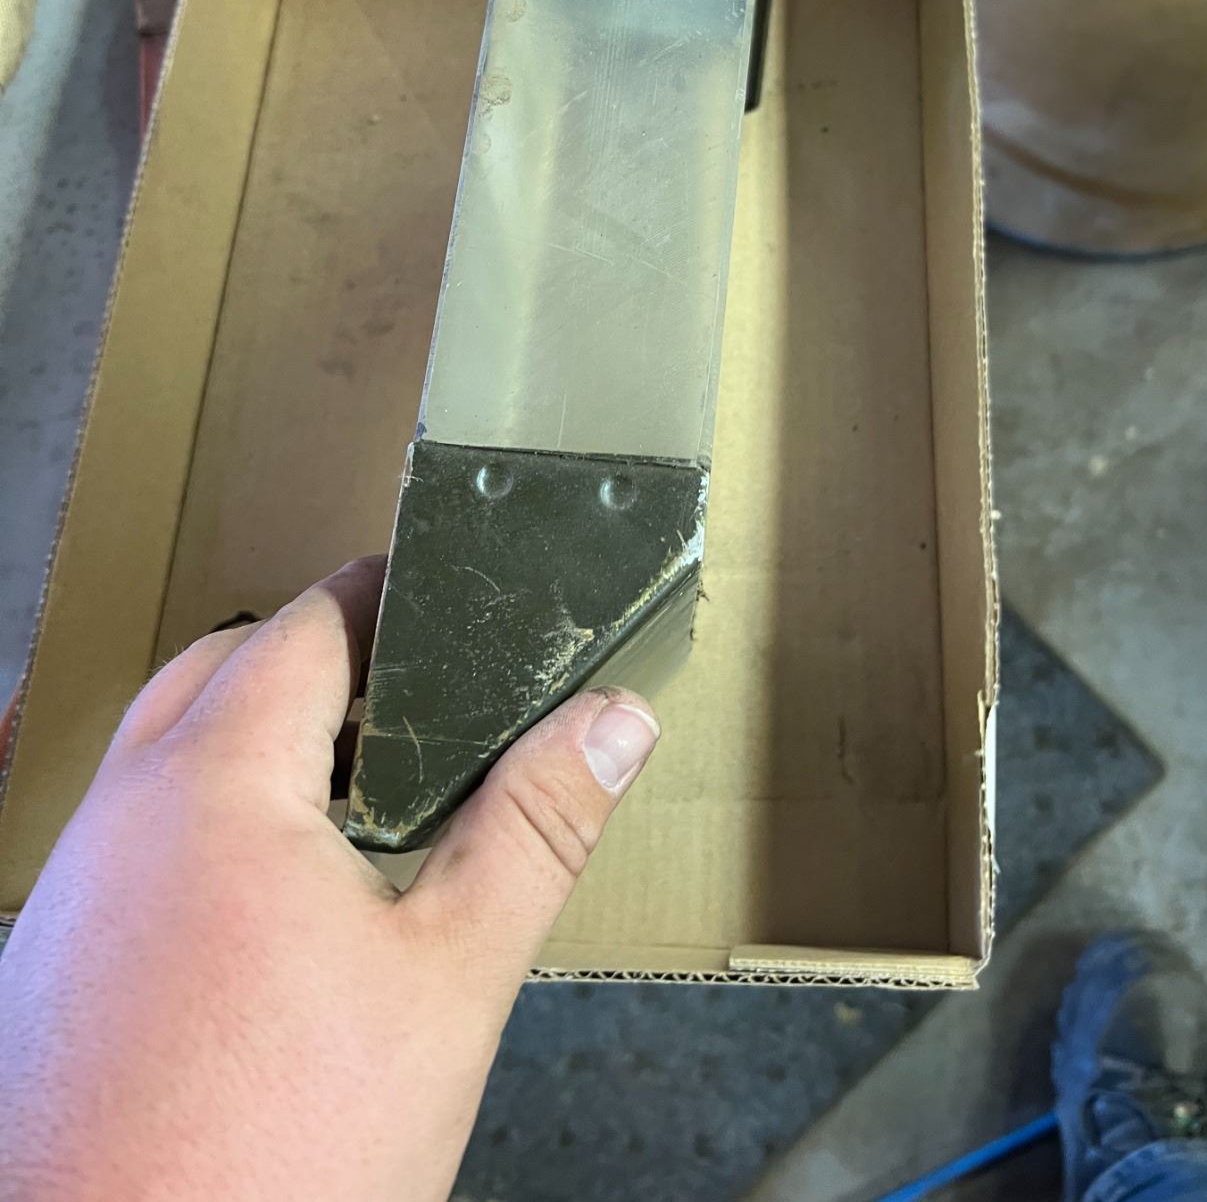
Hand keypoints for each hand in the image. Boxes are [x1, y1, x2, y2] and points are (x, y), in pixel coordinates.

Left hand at [0, 557, 659, 1200]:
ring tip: (356, 796)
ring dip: (253, 739)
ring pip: (164, 752)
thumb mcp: (448, 978)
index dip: (383, 597)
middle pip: (221, 669)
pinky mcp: (51, 958)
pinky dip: (203, 819)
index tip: (446, 598)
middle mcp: (122, 809)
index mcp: (218, 779)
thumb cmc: (273, 1153)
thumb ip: (534, 829)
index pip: (307, 624)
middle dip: (316, 658)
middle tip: (412, 693)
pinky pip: (131, 835)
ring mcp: (70, 885)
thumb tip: (614, 719)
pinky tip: (275, 902)